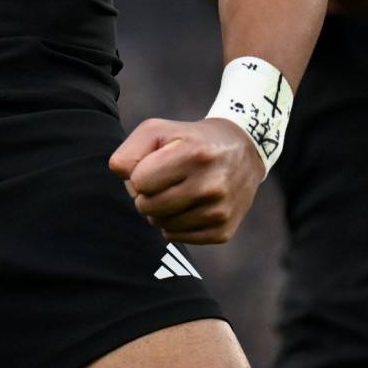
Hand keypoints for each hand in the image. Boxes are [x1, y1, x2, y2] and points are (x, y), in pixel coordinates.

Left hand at [108, 116, 264, 244]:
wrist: (243, 151)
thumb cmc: (190, 139)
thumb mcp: (158, 130)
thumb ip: (130, 151)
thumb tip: (124, 179)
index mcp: (194, 154)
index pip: (139, 182)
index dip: (140, 175)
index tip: (153, 166)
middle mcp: (210, 185)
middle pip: (147, 207)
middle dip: (146, 194)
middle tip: (162, 181)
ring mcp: (219, 211)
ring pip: (161, 225)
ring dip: (159, 211)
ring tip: (176, 191)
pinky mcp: (223, 231)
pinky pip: (176, 237)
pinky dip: (174, 224)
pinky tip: (187, 206)